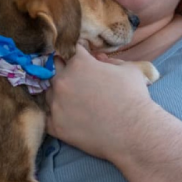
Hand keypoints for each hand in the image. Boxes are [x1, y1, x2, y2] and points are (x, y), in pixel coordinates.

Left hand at [46, 45, 155, 159]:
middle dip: (65, 71)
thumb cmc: (134, 97)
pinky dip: (55, 116)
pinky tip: (68, 118)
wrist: (134, 132)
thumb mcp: (129, 69)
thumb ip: (111, 60)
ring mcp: (56, 103)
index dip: (78, 54)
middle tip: (78, 81)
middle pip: (55, 69)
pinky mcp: (55, 125)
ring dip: (58, 93)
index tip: (82, 60)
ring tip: (74, 102)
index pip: (70, 50)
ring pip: (49, 92)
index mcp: (79, 63)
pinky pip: (47, 116)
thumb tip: (99, 58)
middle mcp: (63, 80)